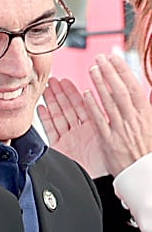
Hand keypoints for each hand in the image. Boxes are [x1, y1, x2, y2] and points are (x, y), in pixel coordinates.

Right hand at [39, 77, 107, 179]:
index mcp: (93, 126)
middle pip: (67, 108)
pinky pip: (51, 130)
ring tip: (44, 90)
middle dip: (59, 94)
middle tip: (51, 81)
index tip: (65, 81)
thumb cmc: (104, 163)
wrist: (92, 182)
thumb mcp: (106, 134)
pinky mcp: (59, 149)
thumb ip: (101, 116)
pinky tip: (41, 108)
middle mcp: (79, 132)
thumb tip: (100, 97)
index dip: (72, 92)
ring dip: (51, 102)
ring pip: (58, 116)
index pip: (81, 104)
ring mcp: (68, 139)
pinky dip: (45, 119)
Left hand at [88, 55, 151, 176]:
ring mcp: (120, 129)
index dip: (123, 70)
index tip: (115, 57)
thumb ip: (145, 106)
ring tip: (92, 69)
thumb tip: (144, 91)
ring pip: (109, 102)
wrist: (144, 174)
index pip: (133, 86)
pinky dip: (93, 107)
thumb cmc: (147, 150)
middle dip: (110, 72)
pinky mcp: (109, 141)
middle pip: (120, 90)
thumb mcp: (150, 124)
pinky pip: (99, 121)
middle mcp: (132, 119)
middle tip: (100, 58)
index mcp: (144, 113)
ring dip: (100, 84)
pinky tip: (86, 94)